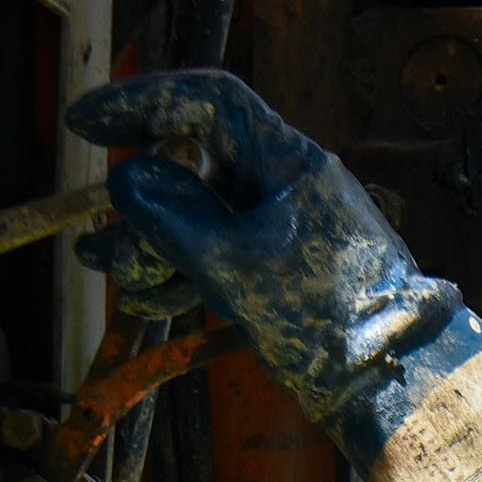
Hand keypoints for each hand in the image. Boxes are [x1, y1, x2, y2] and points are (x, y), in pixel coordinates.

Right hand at [64, 69, 463, 427]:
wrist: (395, 379)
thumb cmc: (331, 317)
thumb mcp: (236, 266)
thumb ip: (175, 218)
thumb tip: (126, 179)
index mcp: (286, 161)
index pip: (208, 101)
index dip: (142, 101)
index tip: (86, 125)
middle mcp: (282, 184)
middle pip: (192, 167)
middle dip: (138, 207)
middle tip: (99, 245)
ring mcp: (280, 226)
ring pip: (197, 214)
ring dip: (149, 244)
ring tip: (110, 274)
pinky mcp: (277, 268)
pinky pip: (215, 252)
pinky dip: (179, 269)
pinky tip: (149, 297)